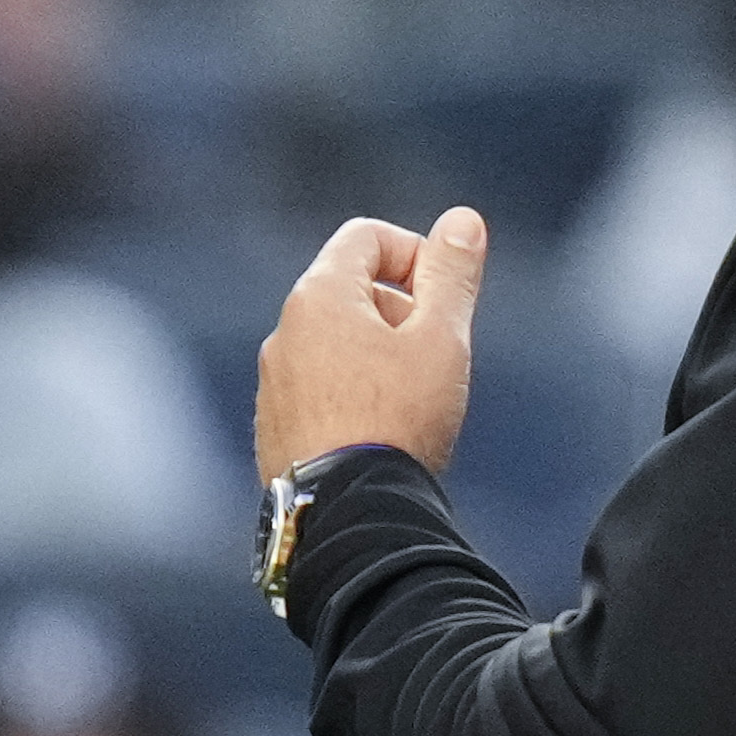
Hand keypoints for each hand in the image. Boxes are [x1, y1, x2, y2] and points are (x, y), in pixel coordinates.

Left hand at [255, 207, 486, 484]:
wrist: (346, 514)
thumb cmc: (398, 422)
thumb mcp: (441, 339)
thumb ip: (452, 275)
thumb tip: (462, 221)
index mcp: (320, 296)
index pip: (367, 237)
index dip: (416, 254)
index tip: (444, 297)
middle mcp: (283, 332)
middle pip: (350, 292)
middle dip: (401, 311)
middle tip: (435, 358)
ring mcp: (273, 384)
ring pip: (333, 346)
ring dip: (376, 358)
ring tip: (410, 404)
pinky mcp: (273, 429)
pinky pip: (317, 392)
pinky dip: (351, 397)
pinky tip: (379, 436)